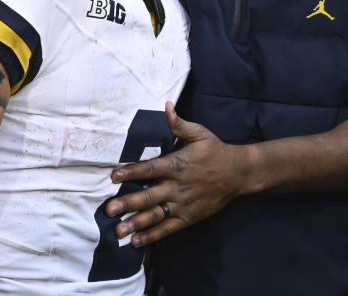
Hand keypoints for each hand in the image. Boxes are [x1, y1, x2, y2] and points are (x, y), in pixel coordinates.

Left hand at [105, 102, 245, 246]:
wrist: (238, 174)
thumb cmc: (215, 151)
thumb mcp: (200, 133)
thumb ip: (179, 124)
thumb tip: (166, 106)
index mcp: (177, 164)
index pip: (150, 168)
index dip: (132, 172)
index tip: (114, 176)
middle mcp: (177, 186)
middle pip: (149, 195)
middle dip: (128, 203)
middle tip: (109, 209)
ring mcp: (183, 204)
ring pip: (156, 215)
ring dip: (136, 223)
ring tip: (117, 231)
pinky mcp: (188, 218)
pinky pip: (168, 228)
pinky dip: (152, 236)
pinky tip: (136, 241)